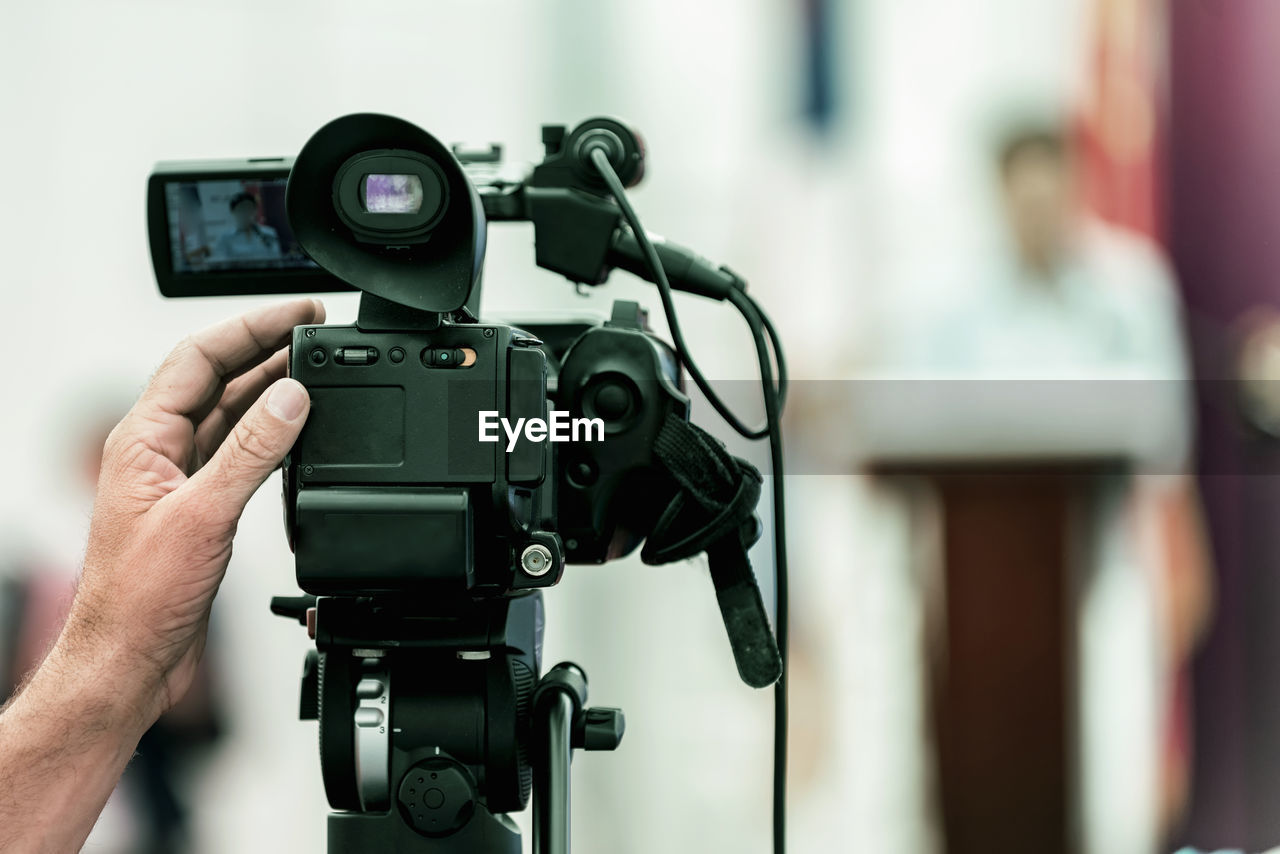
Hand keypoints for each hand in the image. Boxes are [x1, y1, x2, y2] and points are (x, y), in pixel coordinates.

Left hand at [68, 298, 323, 722]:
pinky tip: (301, 429)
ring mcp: (179, 478)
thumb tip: (290, 397)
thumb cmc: (140, 598)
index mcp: (143, 438)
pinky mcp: (200, 506)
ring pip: (230, 414)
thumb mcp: (205, 514)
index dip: (251, 328)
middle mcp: (159, 451)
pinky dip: (273, 434)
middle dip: (267, 349)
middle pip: (217, 377)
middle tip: (318, 331)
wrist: (130, 661)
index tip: (299, 314)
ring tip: (318, 367)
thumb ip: (252, 451)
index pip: (199, 358)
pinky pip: (240, 452)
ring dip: (272, 388)